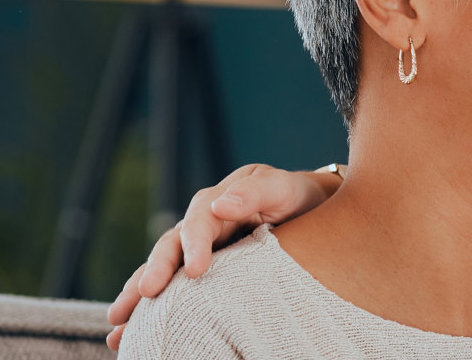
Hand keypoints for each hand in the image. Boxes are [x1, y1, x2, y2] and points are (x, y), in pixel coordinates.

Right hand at [105, 163, 342, 348]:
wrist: (305, 207)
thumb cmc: (292, 196)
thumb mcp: (280, 187)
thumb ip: (255, 192)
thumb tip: (221, 205)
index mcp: (217, 203)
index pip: (199, 222)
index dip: (195, 244)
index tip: (197, 270)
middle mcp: (199, 227)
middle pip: (169, 247)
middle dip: (154, 271)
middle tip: (145, 295)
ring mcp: (197, 250)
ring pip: (162, 271)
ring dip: (137, 295)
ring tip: (117, 323)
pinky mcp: (202, 272)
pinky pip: (172, 289)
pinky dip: (149, 309)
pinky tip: (127, 332)